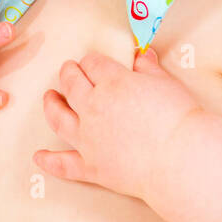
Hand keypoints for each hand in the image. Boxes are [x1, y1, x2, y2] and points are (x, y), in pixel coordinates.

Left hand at [35, 47, 204, 200]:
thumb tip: (142, 54)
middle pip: (71, 84)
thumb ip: (149, 68)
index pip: (92, 63)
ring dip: (50, 105)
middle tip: (68, 70)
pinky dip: (50, 161)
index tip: (92, 62)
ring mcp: (89, 138)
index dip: (91, 60)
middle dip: (68, 73)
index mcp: (113, 82)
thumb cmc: (180, 119)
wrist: (182, 159)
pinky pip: (64, 164)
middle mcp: (94, 107)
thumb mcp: (167, 83)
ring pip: (58, 117)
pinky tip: (39, 156)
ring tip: (49, 98)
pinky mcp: (92, 166)